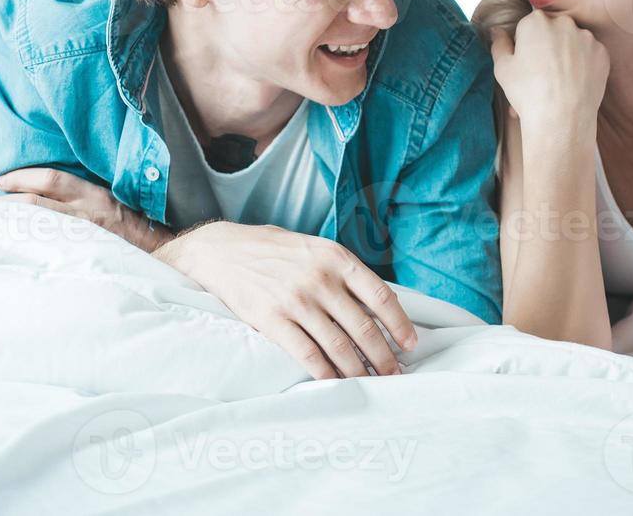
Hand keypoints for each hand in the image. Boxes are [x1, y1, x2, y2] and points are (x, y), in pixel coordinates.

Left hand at [0, 167, 174, 252]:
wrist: (160, 253)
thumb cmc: (134, 227)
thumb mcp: (111, 201)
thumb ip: (84, 197)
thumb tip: (47, 194)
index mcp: (94, 194)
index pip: (51, 179)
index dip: (22, 178)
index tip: (2, 181)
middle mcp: (87, 213)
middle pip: (36, 203)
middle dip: (7, 203)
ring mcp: (83, 237)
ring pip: (38, 227)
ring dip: (11, 225)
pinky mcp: (83, 256)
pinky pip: (49, 250)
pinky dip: (28, 248)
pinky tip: (13, 250)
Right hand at [153, 222, 417, 380]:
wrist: (222, 251)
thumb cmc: (274, 251)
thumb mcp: (315, 249)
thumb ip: (344, 273)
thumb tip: (379, 304)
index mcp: (335, 257)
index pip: (380, 295)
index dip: (399, 324)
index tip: (410, 344)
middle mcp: (320, 279)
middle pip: (363, 327)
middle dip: (383, 356)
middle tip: (395, 374)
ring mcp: (296, 300)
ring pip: (339, 345)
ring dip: (359, 369)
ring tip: (371, 382)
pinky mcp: (272, 320)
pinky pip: (307, 354)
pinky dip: (326, 374)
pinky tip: (336, 383)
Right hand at [488, 10, 608, 137]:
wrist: (561, 118)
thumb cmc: (527, 93)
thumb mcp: (502, 68)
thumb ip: (499, 43)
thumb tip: (498, 30)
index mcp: (536, 21)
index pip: (529, 25)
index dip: (526, 44)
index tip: (526, 62)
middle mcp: (564, 23)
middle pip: (553, 30)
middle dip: (548, 45)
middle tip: (542, 73)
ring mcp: (586, 37)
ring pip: (573, 41)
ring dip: (567, 54)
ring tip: (559, 81)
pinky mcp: (602, 53)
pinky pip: (590, 54)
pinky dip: (583, 64)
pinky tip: (575, 82)